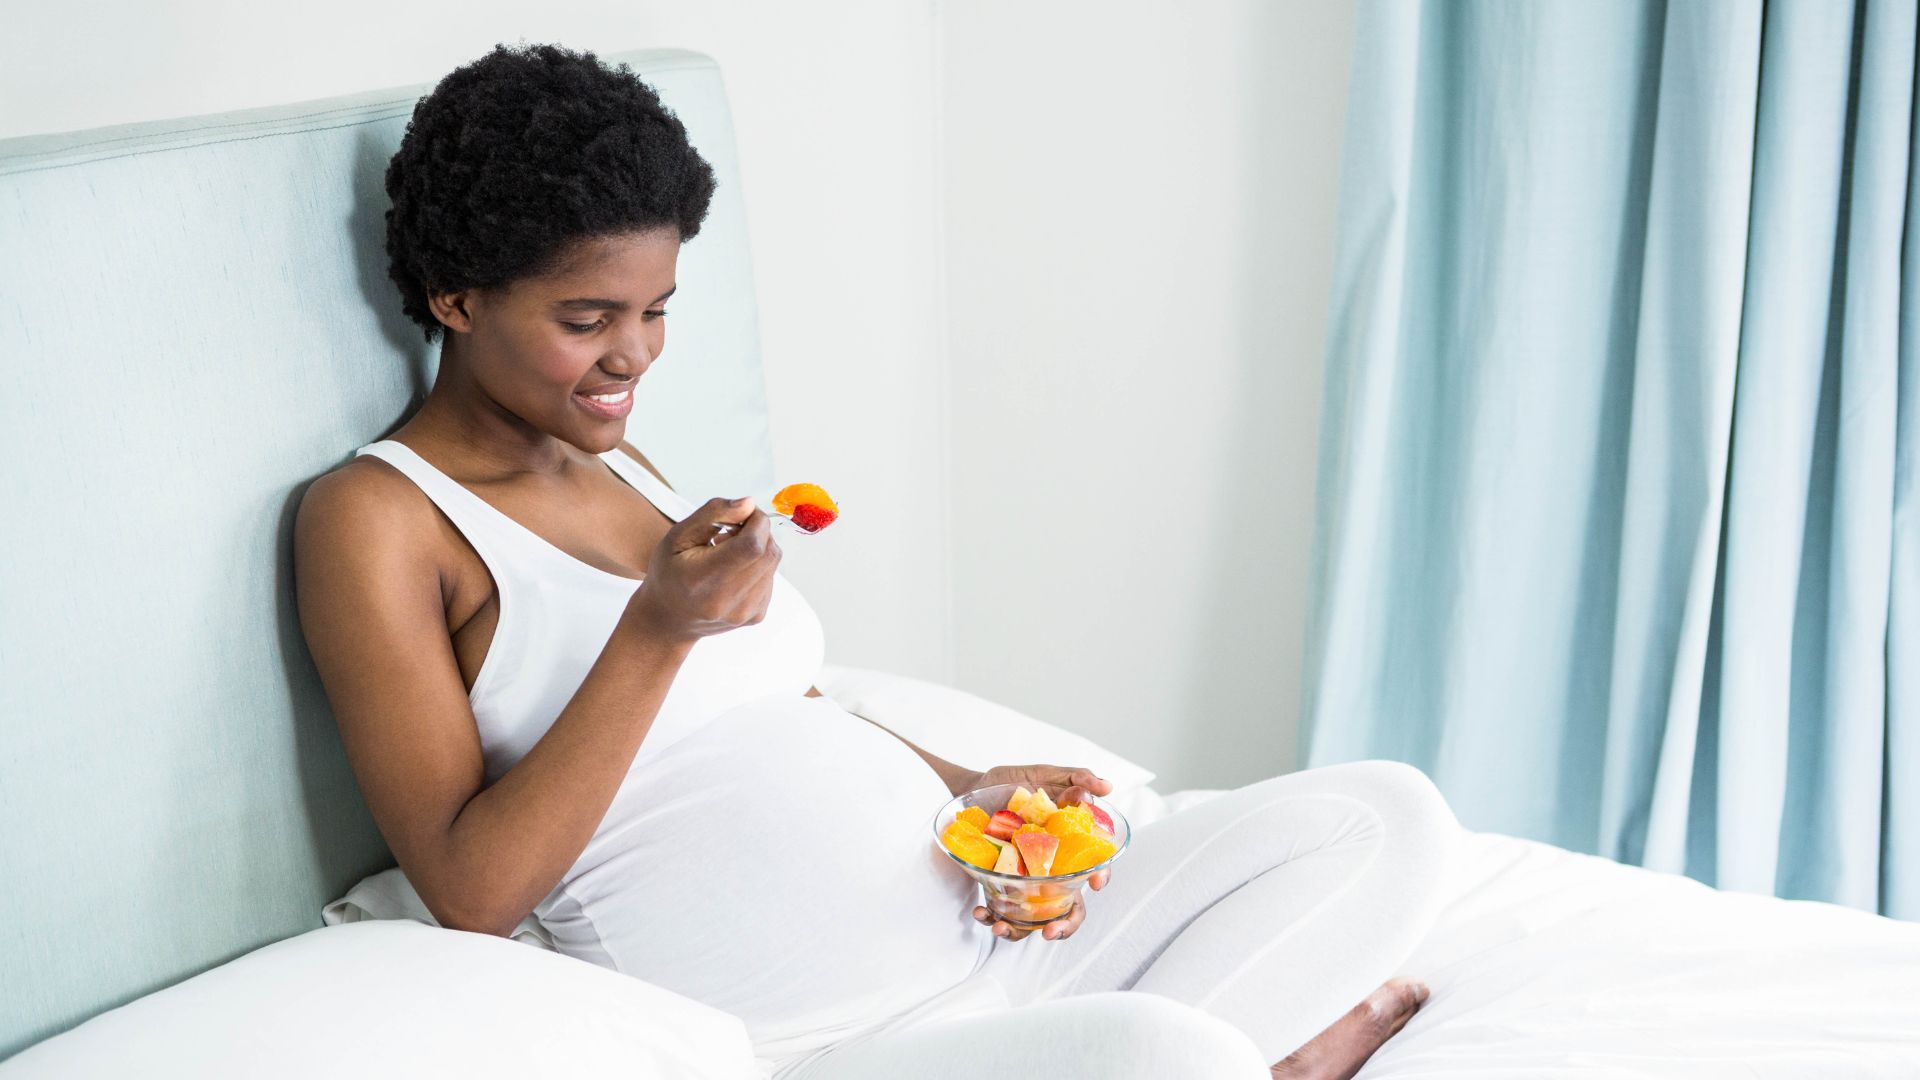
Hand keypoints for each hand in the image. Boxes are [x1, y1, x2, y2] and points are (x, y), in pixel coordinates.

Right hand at [624, 496, 780, 641]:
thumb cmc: (670, 573)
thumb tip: (749, 504)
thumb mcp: (679, 535)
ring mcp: (745, 613)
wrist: (670, 619)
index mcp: (703, 580)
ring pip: (772, 562)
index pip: (752, 545)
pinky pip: (770, 576)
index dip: (755, 521)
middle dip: (758, 531)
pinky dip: (758, 565)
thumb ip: (714, 513)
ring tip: (729, 552)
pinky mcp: (756, 616)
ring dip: (758, 548)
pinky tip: (734, 570)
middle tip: (732, 531)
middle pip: (768, 552)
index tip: (741, 515)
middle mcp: (728, 602)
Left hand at [964, 763, 1112, 941]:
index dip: (1100, 877)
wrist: (973, 788)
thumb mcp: (1046, 774)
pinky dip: (992, 918)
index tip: (1094, 883)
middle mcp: (1051, 871)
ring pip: (1035, 920)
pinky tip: (981, 911)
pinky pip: (1003, 912)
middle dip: (1066, 925)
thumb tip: (1106, 787)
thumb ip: (1077, 778)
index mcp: (1069, 848)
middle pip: (1072, 908)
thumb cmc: (1015, 782)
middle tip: (1050, 932)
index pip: (1094, 867)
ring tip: (1000, 927)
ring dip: (1020, 931)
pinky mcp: (1001, 886)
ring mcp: (1026, 882)